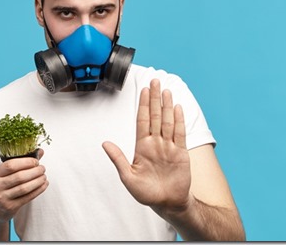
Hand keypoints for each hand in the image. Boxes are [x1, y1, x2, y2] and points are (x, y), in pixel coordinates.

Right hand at [0, 149, 48, 222]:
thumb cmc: (3, 186)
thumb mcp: (6, 173)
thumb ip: (22, 162)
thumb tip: (40, 151)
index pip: (10, 165)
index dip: (26, 162)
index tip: (36, 161)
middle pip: (19, 177)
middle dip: (34, 171)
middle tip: (42, 169)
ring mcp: (3, 197)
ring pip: (24, 188)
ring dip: (38, 181)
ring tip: (44, 176)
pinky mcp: (10, 207)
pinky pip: (27, 197)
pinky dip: (38, 190)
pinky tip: (44, 185)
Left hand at [103, 79, 190, 211]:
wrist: (167, 203)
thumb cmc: (147, 193)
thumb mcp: (128, 177)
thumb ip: (118, 159)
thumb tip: (104, 143)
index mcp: (142, 146)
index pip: (143, 120)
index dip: (143, 105)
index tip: (143, 90)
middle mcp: (156, 143)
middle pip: (156, 115)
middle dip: (155, 98)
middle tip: (155, 81)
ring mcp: (169, 146)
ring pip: (168, 121)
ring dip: (167, 105)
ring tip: (166, 90)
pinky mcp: (181, 153)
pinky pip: (180, 133)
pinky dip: (179, 120)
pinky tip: (177, 107)